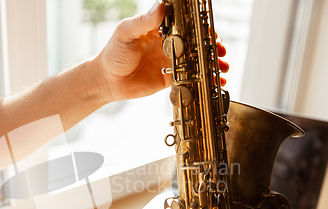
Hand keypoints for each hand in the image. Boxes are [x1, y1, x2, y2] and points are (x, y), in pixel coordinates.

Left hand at [96, 1, 228, 103]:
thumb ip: (144, 21)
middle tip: (221, 50)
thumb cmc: (113, 53)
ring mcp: (170, 61)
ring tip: (221, 67)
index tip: (210, 31)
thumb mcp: (126, 33)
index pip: (185, 23)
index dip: (200, 26)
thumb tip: (161, 6)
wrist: (107, 81)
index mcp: (160, 28)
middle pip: (195, 42)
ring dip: (211, 63)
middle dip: (211, 45)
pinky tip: (213, 82)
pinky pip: (189, 78)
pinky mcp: (169, 78)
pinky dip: (202, 80)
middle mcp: (168, 43)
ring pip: (196, 60)